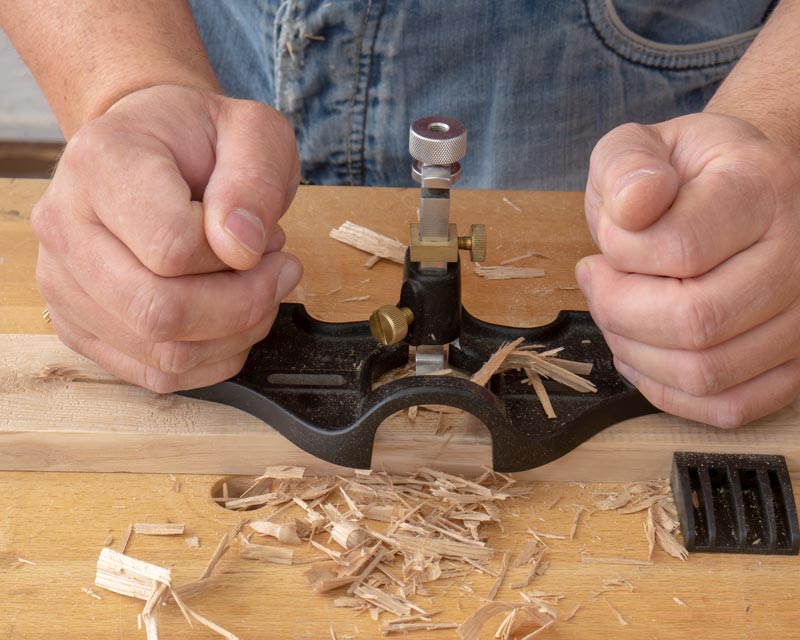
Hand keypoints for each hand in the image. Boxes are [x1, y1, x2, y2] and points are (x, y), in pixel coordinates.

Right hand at [31, 85, 302, 391]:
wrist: (155, 151)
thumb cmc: (202, 140)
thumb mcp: (254, 133)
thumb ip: (255, 181)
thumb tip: (240, 249)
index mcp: (102, 164)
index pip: (172, 248)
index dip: (237, 257)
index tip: (266, 236)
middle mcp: (65, 225)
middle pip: (159, 313)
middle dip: (243, 305)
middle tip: (277, 271)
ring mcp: (65, 283)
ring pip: (162, 353)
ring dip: (235, 334)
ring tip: (254, 287)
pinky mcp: (80, 324)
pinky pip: (155, 373)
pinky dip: (212, 358)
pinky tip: (229, 318)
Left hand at [578, 113, 799, 426]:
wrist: (741, 193)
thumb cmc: (681, 176)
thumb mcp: (641, 147)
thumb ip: (626, 165)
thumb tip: (633, 206)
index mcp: (764, 186)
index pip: (680, 248)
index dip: (621, 251)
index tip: (608, 237)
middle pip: (695, 321)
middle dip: (619, 310)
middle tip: (600, 283)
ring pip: (707, 372)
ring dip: (635, 351)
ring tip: (619, 313)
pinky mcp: (795, 362)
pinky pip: (729, 406)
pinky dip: (668, 390)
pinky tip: (643, 352)